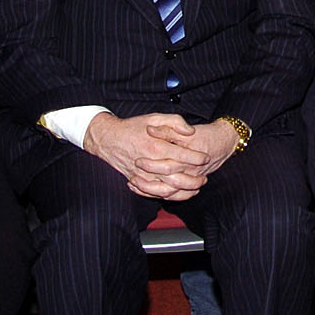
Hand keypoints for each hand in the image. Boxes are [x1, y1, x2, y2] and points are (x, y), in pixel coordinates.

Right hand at [83, 112, 209, 200]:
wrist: (108, 139)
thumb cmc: (133, 127)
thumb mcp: (154, 117)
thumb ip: (175, 122)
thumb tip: (190, 132)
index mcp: (155, 146)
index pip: (181, 156)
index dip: (196, 158)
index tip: (206, 158)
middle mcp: (150, 163)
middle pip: (176, 176)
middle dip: (193, 178)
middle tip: (205, 176)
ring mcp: (142, 175)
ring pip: (167, 190)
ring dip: (184, 191)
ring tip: (196, 187)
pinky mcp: (137, 182)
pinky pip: (155, 194)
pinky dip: (169, 197)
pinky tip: (180, 194)